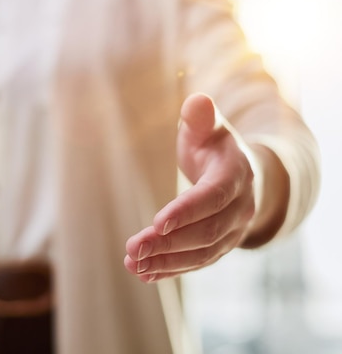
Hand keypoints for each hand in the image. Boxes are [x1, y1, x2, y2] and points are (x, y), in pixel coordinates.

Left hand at [124, 93, 256, 282]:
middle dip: (168, 243)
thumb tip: (196, 101)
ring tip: (133, 264)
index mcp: (236, 174)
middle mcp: (241, 208)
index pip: (214, 196)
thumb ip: (200, 117)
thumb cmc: (215, 146)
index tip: (156, 222)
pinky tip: (145, 274)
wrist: (244, 174)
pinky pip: (198, 263)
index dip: (187, 211)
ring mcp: (234, 231)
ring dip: (167, 261)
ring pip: (203, 253)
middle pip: (207, 232)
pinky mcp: (221, 246)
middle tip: (132, 249)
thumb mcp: (208, 128)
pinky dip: (172, 270)